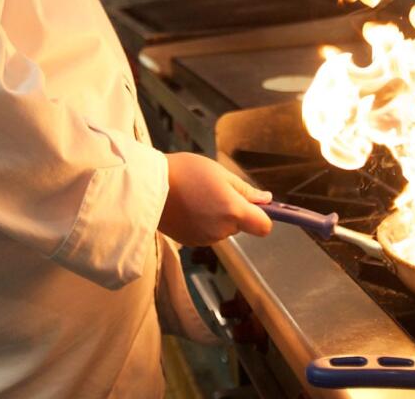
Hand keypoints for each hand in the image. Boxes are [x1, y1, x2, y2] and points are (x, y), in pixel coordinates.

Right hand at [158, 153, 272, 244]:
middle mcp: (221, 230)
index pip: (263, 226)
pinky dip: (203, 223)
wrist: (148, 187)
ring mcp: (205, 239)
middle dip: (234, 210)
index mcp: (233, 211)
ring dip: (217, 217)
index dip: (263, 216)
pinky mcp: (190, 242)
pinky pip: (206, 233)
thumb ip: (245, 190)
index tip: (256, 204)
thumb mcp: (220, 173)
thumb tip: (266, 199)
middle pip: (240, 225)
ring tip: (197, 196)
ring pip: (223, 229)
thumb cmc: (185, 172)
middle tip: (214, 189)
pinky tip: (188, 207)